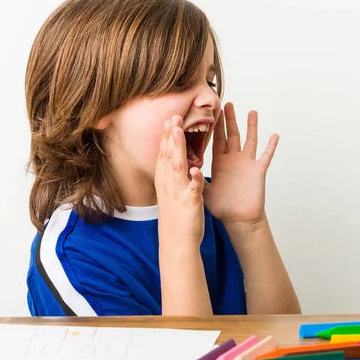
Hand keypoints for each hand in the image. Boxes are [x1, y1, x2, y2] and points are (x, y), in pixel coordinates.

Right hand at [155, 115, 204, 251]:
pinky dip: (194, 179)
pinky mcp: (190, 203)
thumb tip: (171, 161)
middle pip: (168, 156)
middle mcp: (168, 184)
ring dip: (177, 149)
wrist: (176, 242)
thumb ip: (170, 176)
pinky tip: (196, 169)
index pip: (163, 155)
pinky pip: (193, 189)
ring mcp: (178, 193)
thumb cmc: (175, 217)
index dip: (165, 137)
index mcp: (164, 181)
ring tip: (179, 132)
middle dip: (170, 136)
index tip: (168, 119)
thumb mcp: (169, 193)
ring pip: (177, 167)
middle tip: (173, 116)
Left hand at [203, 102, 278, 230]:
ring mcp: (247, 164)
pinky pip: (266, 156)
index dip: (214, 126)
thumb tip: (184, 169)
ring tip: (251, 111)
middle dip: (230, 119)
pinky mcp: (258, 171)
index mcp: (220, 163)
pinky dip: (271, 146)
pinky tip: (274, 135)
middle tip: (227, 103)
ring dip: (251, 126)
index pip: (216, 140)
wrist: (238, 219)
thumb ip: (195, 179)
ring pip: (250, 140)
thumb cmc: (222, 208)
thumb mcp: (205, 191)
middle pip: (232, 135)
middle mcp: (234, 160)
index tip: (211, 112)